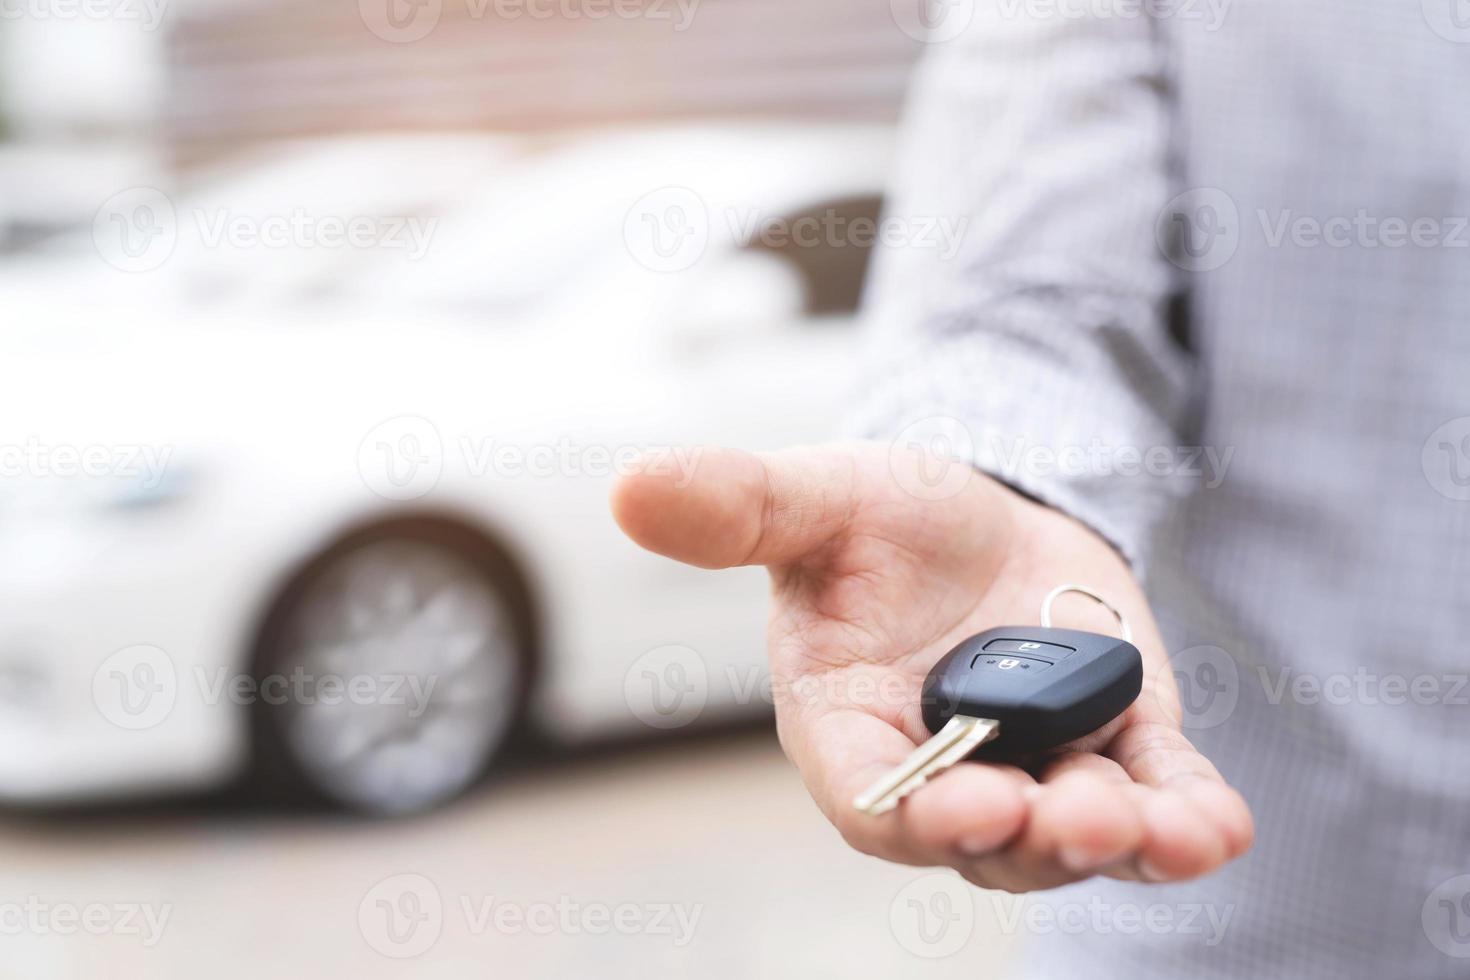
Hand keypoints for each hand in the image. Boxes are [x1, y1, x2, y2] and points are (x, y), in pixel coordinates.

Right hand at [612, 442, 1251, 890]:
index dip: (913, 814)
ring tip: (1153, 825)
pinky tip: (1215, 827)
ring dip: (1112, 841)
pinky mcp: (1114, 749)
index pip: (868, 797)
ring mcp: (1033, 768)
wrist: (984, 510)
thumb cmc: (881, 516)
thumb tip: (627, 487)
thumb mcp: (817, 497)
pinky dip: (1184, 823)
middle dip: (1028, 838)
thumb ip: (737, 506)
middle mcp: (940, 769)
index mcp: (849, 725)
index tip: (969, 803)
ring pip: (1068, 836)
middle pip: (977, 838)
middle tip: (1074, 816)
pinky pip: (1152, 802)